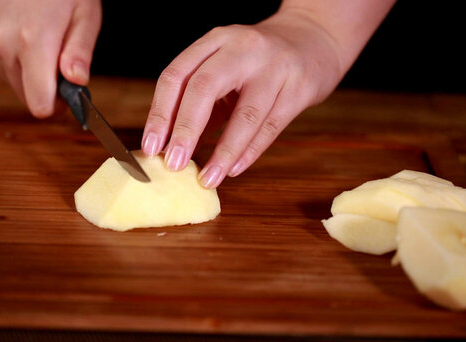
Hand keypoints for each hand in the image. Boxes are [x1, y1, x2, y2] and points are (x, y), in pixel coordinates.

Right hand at [0, 0, 101, 117]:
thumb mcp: (84, 13)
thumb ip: (80, 51)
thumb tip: (77, 82)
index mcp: (33, 43)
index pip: (39, 105)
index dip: (59, 106)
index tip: (71, 93)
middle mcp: (5, 49)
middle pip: (29, 100)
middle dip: (49, 90)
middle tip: (62, 61)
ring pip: (18, 88)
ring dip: (34, 77)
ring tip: (44, 43)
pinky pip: (6, 73)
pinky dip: (19, 66)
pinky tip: (27, 41)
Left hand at [141, 9, 346, 187]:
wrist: (314, 40)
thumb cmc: (258, 63)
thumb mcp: (224, 70)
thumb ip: (199, 103)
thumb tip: (170, 147)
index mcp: (214, 42)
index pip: (176, 76)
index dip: (160, 114)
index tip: (150, 148)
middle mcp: (242, 48)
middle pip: (204, 88)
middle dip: (185, 130)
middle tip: (173, 164)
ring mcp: (274, 67)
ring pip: (244, 114)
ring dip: (222, 152)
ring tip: (207, 179)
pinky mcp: (300, 88)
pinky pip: (271, 126)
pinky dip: (249, 151)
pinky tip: (233, 169)